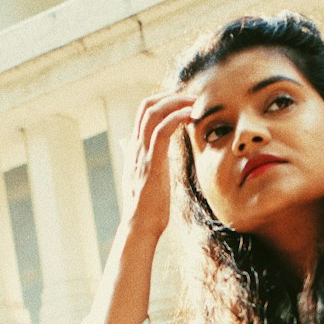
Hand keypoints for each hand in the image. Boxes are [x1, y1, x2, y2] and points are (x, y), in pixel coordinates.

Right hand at [120, 92, 196, 238]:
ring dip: (176, 102)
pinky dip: (177, 117)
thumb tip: (127, 146)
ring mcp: (142, 154)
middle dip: (170, 96)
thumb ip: (135, 158)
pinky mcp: (152, 163)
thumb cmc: (145, 208)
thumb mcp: (138, 177)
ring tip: (196, 103)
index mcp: (135, 150)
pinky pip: (161, 130)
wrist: (139, 227)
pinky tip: (191, 116)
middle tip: (192, 98)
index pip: (143, 113)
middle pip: (146, 106)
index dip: (163, 101)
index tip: (183, 103)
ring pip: (153, 113)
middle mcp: (135, 147)